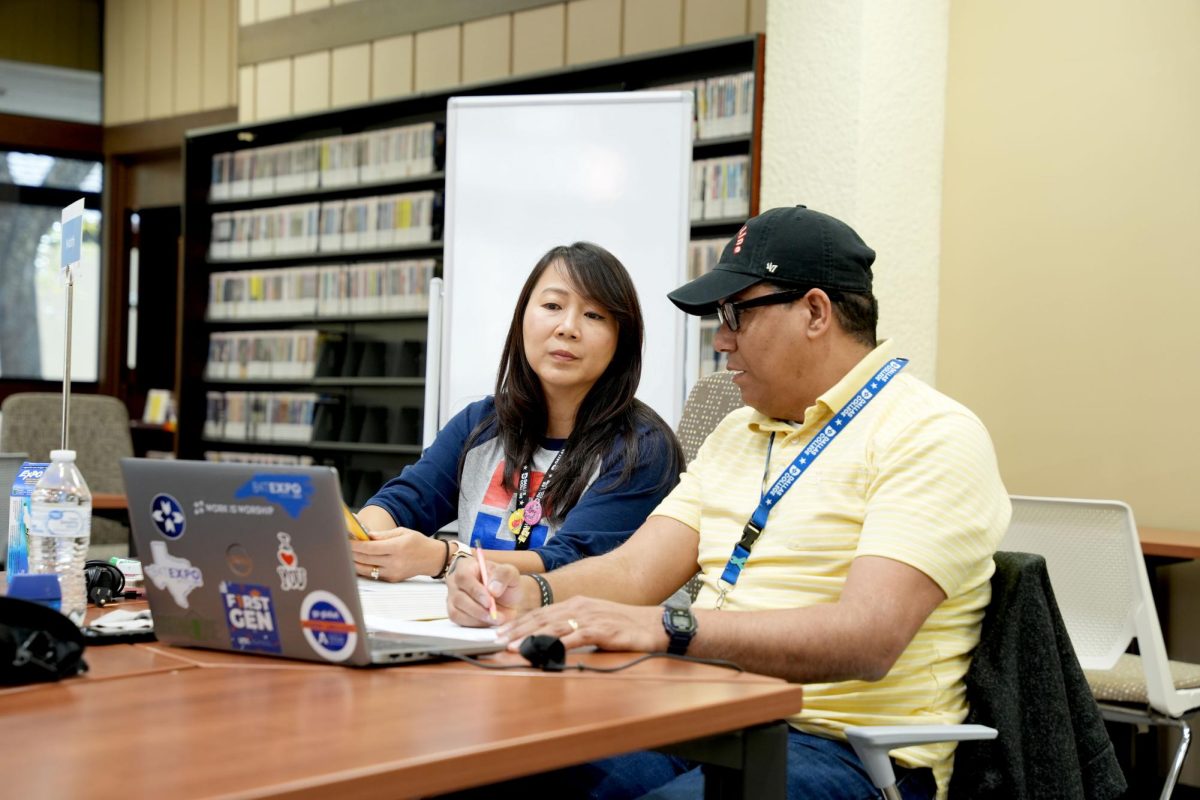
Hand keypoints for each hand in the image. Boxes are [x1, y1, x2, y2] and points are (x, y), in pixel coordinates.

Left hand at [349, 528, 443, 581]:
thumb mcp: (403, 532)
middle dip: (352, 552)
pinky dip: (363, 568)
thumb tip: (366, 535)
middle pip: (366, 559)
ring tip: (347, 555)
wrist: (433, 558)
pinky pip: (373, 574)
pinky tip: (357, 562)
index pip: (371, 548)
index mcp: (398, 548)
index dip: (356, 545)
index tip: (346, 541)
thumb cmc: (418, 543)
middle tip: (343, 546)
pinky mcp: (392, 579)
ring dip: (354, 562)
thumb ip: (383, 535)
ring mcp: (393, 573)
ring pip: (366, 570)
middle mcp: (395, 562)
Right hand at [446, 560, 535, 627]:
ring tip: (496, 619)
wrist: (510, 600)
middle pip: (459, 597)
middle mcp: (455, 581)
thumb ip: (502, 576)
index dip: (476, 591)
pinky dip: (474, 624)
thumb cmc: (506, 584)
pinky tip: (487, 622)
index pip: (464, 577)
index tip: (490, 602)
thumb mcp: (510, 574)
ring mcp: (452, 597)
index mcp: (467, 566)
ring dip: (477, 618)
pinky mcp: (454, 612)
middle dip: (478, 609)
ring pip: (457, 611)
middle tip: (495, 615)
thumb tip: (491, 589)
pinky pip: (459, 620)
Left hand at [498, 597, 669, 653]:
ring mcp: (591, 617)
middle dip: (517, 629)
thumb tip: (549, 641)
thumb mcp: (594, 623)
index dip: (519, 623)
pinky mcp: (602, 630)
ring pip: (554, 626)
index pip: (541, 613)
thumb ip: (573, 629)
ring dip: (531, 637)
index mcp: (576, 604)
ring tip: (513, 646)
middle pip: (542, 618)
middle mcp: (580, 607)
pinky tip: (546, 649)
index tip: (500, 633)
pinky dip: (559, 643)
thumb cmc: (624, 626)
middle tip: (497, 640)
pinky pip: (577, 636)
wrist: (654, 625)